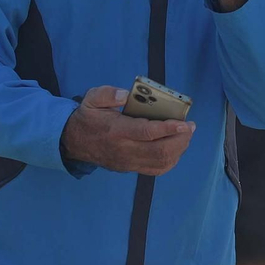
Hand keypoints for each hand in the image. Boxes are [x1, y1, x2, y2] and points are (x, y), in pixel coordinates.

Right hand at [60, 86, 195, 175]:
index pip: (147, 133)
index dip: (168, 128)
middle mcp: (124, 150)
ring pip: (161, 162)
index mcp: (116, 131)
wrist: (73, 142)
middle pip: (160, 151)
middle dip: (180, 139)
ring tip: (186, 136)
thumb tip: (125, 94)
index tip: (184, 123)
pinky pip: (156, 170)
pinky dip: (171, 160)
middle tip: (190, 127)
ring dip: (179, 150)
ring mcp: (128, 162)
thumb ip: (108, 94)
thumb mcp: (91, 98)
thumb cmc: (88, 117)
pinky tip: (176, 148)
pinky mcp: (130, 168)